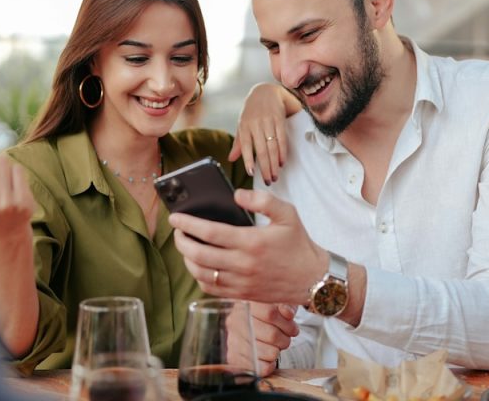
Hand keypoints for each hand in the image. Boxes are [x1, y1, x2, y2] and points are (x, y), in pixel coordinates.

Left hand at [169, 189, 326, 304]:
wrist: (313, 278)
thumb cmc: (298, 244)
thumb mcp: (288, 214)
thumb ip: (262, 200)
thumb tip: (236, 195)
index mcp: (252, 242)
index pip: (210, 233)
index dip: (188, 224)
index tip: (175, 218)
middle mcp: (243, 264)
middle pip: (199, 255)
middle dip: (181, 242)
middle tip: (177, 231)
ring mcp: (241, 282)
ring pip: (201, 274)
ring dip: (187, 259)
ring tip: (185, 246)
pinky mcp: (242, 295)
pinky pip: (211, 289)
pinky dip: (199, 277)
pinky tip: (199, 265)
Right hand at [227, 302, 298, 376]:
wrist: (251, 324)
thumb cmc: (269, 312)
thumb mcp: (280, 303)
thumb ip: (286, 305)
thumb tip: (287, 313)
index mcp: (247, 303)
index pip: (270, 313)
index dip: (287, 323)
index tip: (292, 328)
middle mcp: (236, 320)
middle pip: (272, 335)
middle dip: (285, 339)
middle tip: (286, 337)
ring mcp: (233, 339)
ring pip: (269, 352)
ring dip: (278, 351)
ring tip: (276, 346)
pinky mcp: (234, 357)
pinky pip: (261, 368)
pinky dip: (270, 364)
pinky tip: (268, 356)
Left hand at [229, 83, 290, 184]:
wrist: (266, 90)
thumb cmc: (252, 111)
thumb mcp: (242, 124)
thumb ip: (239, 143)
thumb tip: (231, 159)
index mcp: (244, 126)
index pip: (245, 145)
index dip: (248, 160)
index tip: (252, 174)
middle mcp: (256, 124)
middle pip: (261, 149)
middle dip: (265, 167)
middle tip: (268, 180)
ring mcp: (268, 121)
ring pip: (272, 146)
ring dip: (274, 163)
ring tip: (275, 175)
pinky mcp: (279, 119)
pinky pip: (282, 138)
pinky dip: (283, 152)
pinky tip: (282, 162)